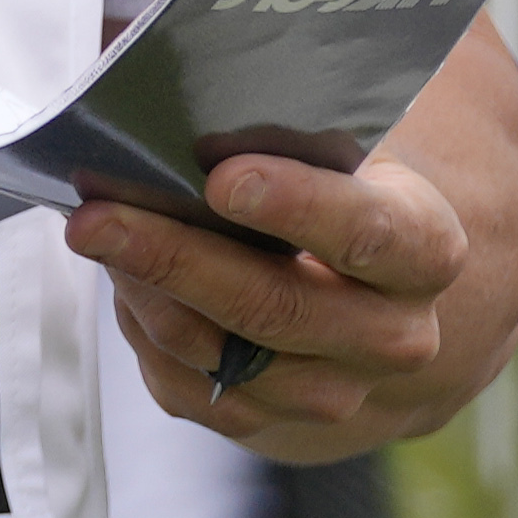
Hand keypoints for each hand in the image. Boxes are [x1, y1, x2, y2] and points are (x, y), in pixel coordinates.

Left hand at [72, 145, 485, 457]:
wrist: (380, 303)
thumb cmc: (343, 194)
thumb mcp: (341, 149)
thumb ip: (286, 123)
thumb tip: (179, 92)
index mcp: (424, 250)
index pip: (370, 233)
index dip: (299, 207)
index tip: (224, 179)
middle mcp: (392, 336)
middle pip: (277, 308)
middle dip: (176, 258)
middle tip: (96, 216)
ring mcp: (333, 393)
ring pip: (221, 355)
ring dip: (146, 292)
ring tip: (94, 233)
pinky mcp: (268, 425)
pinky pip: (187, 386)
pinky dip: (146, 329)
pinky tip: (124, 280)